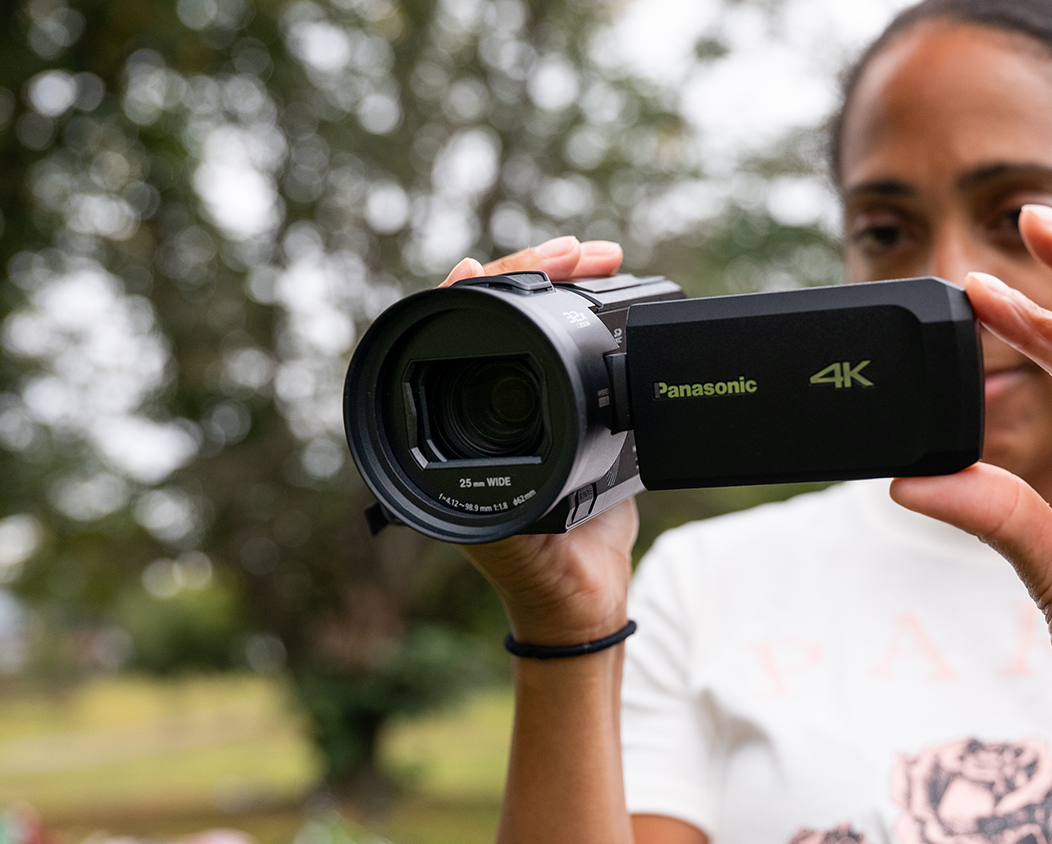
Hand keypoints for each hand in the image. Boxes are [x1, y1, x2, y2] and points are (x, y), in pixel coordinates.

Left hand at [441, 236, 639, 645]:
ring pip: (531, 315)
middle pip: (493, 307)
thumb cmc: (533, 566)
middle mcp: (476, 403)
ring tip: (597, 259)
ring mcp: (522, 398)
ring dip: (563, 280)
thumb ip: (492, 480)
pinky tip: (606, 287)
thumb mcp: (506, 519)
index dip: (472, 288)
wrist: (582, 594)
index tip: (496, 264)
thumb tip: (479, 428)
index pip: (444, 331)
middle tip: (580, 252)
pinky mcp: (566, 405)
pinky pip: (565, 339)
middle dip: (535, 268)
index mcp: (447, 423)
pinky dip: (586, 306)